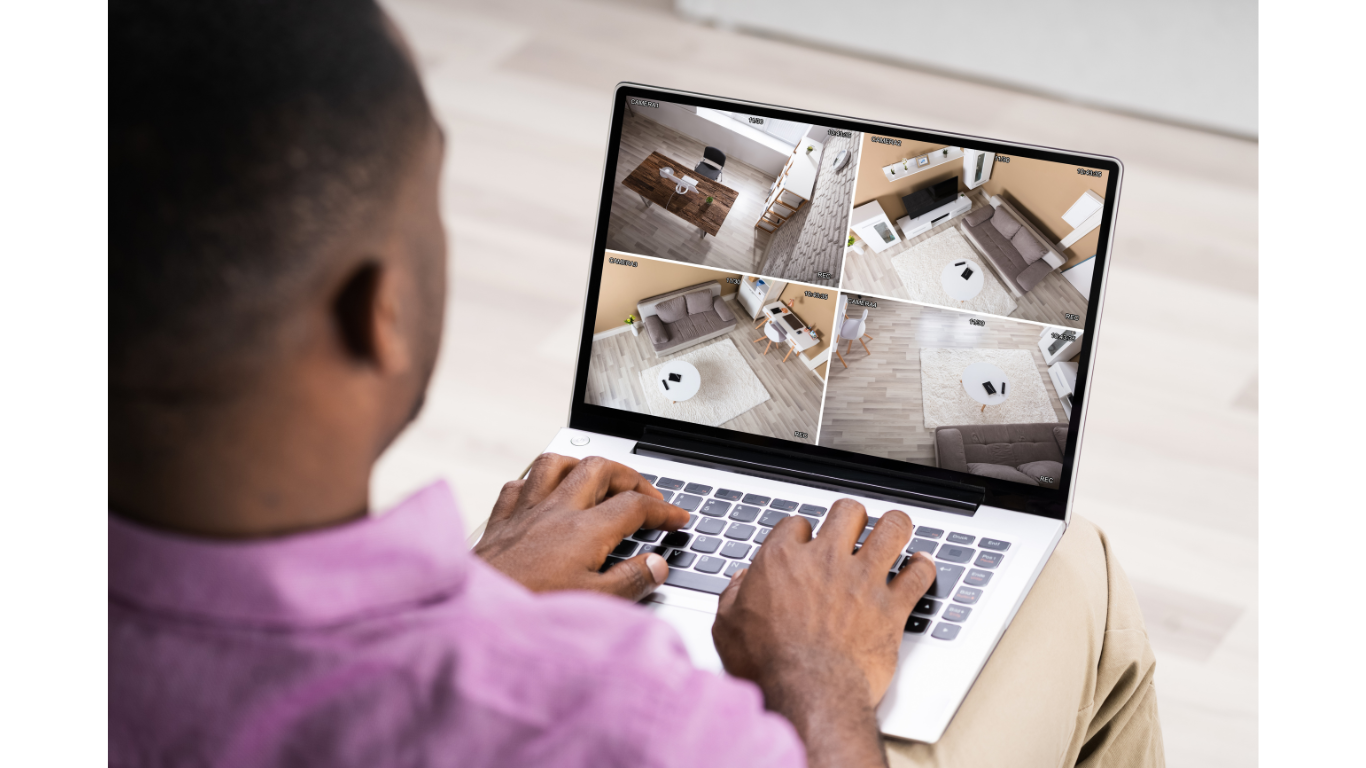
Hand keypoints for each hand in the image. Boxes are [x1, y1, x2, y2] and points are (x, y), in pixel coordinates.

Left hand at [474, 453, 689, 600]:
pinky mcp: (500, 521)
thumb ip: (630, 581)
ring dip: (582, 466)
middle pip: (600, 469)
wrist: (471, 614)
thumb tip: (656, 565)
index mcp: (584, 531)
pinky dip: (536, 483)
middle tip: (645, 496)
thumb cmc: (529, 608)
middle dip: (629, 476)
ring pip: (556, 464)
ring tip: (597, 481)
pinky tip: (541, 495)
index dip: (664, 510)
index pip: (635, 506)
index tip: (678, 519)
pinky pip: (518, 485)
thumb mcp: (593, 604)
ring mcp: (525, 512)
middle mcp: (555, 511)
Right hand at [711, 499, 936, 767]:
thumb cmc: (768, 666)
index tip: (805, 543)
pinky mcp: (892, 606)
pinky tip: (920, 566)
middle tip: (853, 528)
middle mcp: (825, 561)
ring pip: (892, 528)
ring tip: (894, 531)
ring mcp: (863, 580)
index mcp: (783, 560)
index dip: (802, 532)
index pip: (797, 523)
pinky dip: (923, 568)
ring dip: (894, 528)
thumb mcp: (728, 627)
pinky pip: (919, 574)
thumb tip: (741, 583)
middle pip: (848, 512)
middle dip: (851, 517)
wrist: (807, 695)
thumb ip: (733, 597)